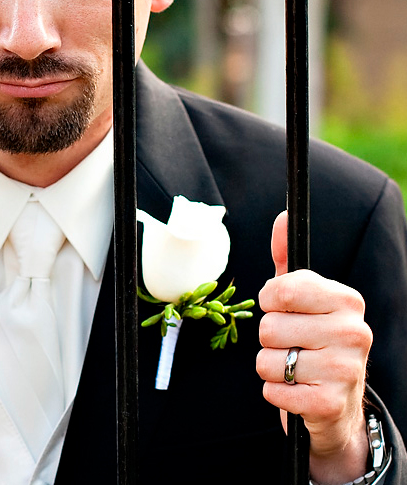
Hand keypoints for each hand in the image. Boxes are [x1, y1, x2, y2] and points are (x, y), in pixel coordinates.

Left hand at [256, 212, 371, 484]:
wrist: (337, 402)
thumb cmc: (313, 339)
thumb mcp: (303, 297)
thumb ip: (288, 258)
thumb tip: (282, 218)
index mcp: (346, 300)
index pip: (282, 290)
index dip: (269, 301)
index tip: (280, 308)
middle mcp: (353, 331)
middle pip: (269, 327)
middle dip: (270, 339)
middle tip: (293, 345)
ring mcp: (346, 369)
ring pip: (267, 360)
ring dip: (271, 367)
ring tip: (295, 368)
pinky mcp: (330, 403)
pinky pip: (273, 390)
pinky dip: (275, 392)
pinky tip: (296, 390)